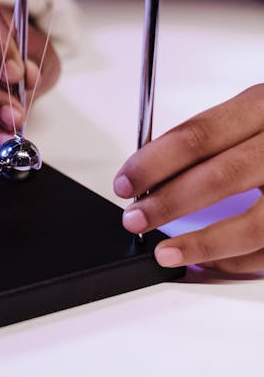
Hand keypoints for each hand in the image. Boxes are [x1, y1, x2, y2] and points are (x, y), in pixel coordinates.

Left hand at [115, 85, 263, 271]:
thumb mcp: (258, 113)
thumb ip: (219, 136)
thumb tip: (157, 171)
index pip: (198, 134)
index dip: (154, 162)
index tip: (126, 181)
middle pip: (220, 176)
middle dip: (168, 203)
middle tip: (135, 219)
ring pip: (253, 224)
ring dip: (202, 243)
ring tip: (165, 252)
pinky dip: (240, 260)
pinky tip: (213, 262)